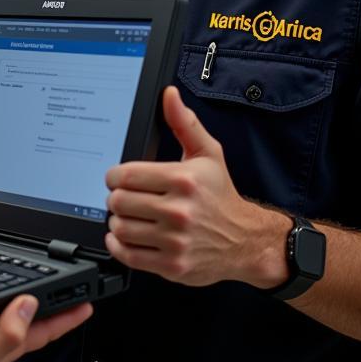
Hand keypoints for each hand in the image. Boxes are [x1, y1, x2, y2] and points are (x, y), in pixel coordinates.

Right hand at [0, 295, 92, 361]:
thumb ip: (5, 335)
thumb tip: (28, 305)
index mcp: (4, 348)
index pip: (44, 330)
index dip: (67, 316)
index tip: (89, 303)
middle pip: (31, 324)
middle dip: (51, 308)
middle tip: (72, 293)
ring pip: (9, 318)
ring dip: (25, 305)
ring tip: (42, 295)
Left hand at [104, 86, 285, 286]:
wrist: (247, 240)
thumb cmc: (221, 195)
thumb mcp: (207, 154)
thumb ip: (184, 123)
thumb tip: (169, 95)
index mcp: (182, 180)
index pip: (125, 175)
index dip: (113, 176)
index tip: (117, 178)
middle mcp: (178, 212)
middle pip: (119, 201)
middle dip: (116, 198)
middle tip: (124, 197)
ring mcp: (175, 241)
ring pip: (120, 228)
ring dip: (117, 221)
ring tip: (128, 215)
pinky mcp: (172, 266)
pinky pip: (127, 255)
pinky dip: (118, 245)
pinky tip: (126, 235)